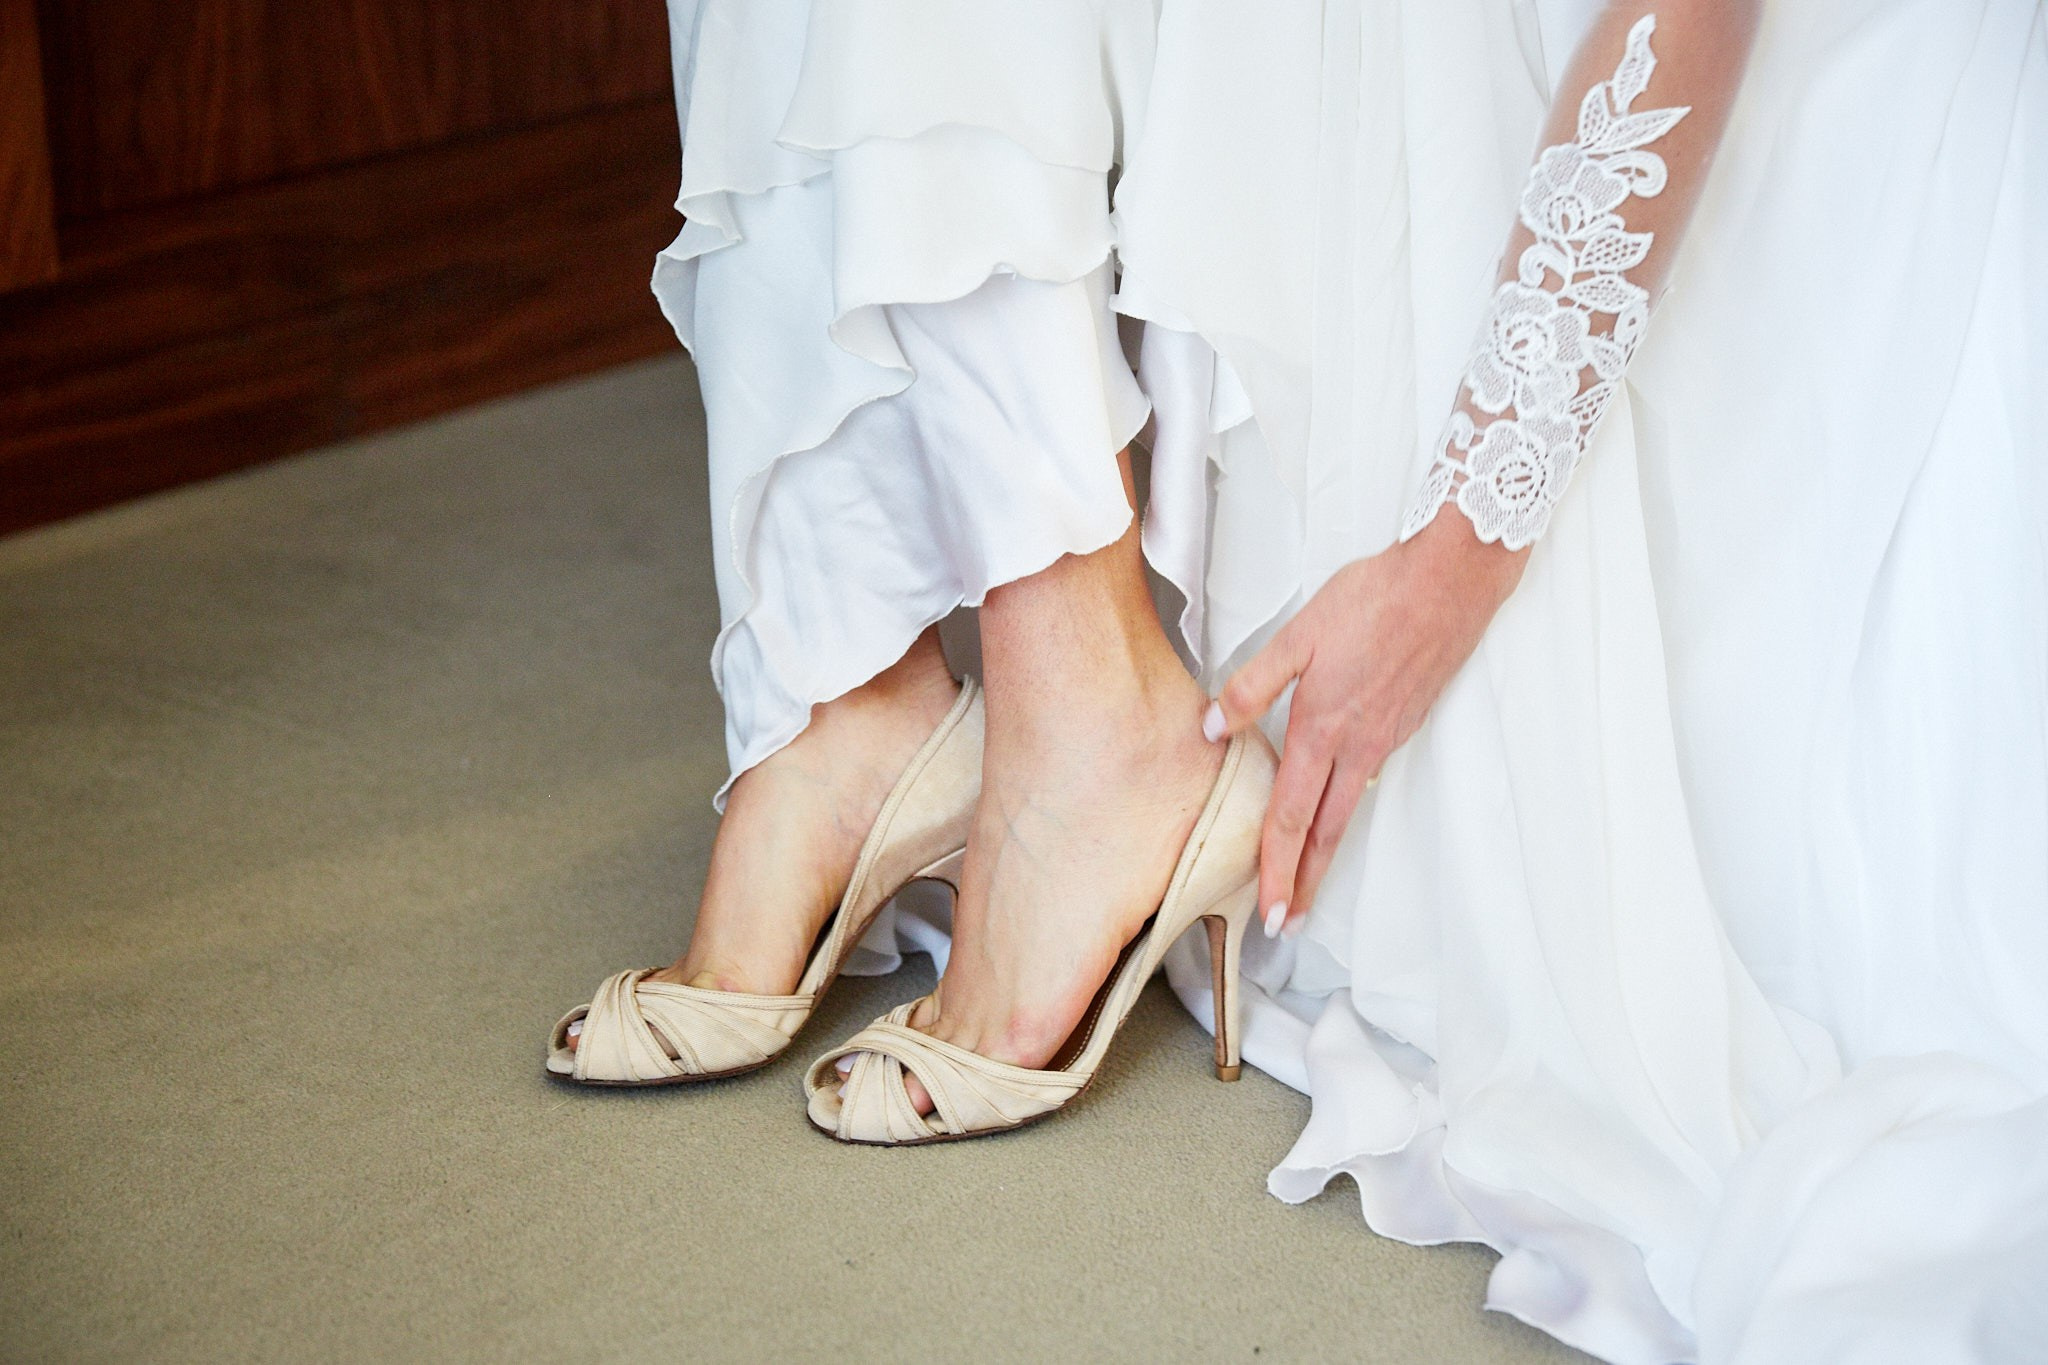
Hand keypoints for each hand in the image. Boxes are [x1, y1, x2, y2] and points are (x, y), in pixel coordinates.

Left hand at [1204, 509, 1527, 937]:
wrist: (1450, 583)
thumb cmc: (1375, 599)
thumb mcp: (1299, 635)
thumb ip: (1251, 686)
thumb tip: (1212, 729)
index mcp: (1323, 729)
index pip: (1290, 818)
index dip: (1275, 869)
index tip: (1268, 911)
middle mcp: (1357, 747)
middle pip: (1323, 832)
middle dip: (1302, 883)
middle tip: (1287, 925)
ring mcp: (1386, 739)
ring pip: (1347, 811)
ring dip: (1324, 854)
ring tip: (1308, 885)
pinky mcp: (1405, 724)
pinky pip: (1366, 780)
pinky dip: (1345, 811)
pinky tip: (1334, 811)